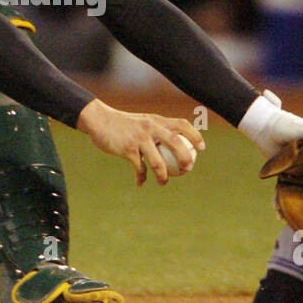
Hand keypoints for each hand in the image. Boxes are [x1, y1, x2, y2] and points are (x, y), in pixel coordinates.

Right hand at [75, 99, 204, 185]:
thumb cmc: (123, 124)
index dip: (195, 136)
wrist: (100, 120)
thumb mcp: (142, 123)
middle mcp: (151, 128)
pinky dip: (141, 176)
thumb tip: (171, 146)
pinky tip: (141, 182)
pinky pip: (140, 167)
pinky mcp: (128, 149)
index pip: (181, 124)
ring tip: (163, 182)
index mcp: (156, 120)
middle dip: (185, 158)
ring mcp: (139, 139)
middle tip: (188, 169)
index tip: (202, 148)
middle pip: (176, 142)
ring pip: (158, 161)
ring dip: (163, 175)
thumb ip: (155, 131)